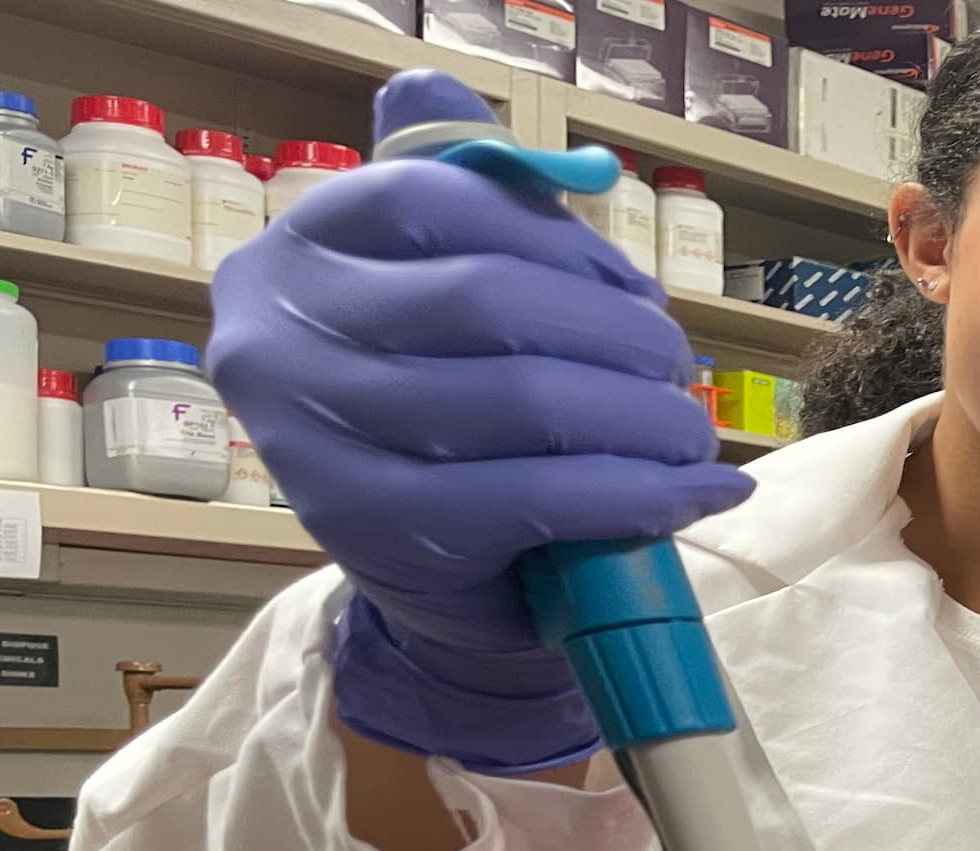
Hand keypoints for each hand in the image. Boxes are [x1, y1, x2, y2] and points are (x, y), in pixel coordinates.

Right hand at [208, 71, 751, 773]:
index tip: (633, 287)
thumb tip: (557, 150)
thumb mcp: (447, 290)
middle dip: (615, 331)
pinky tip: (701, 491)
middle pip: (489, 298)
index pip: (436, 198)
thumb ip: (479, 200)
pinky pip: (534, 496)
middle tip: (675, 366)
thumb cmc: (448, 409)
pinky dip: (638, 493)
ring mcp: (311, 439)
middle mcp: (279, 335)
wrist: (421, 570)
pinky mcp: (370, 531)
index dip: (560, 236)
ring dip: (642, 415)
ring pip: (521, 399)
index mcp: (299, 248)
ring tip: (692, 431)